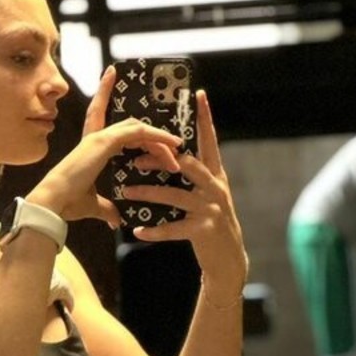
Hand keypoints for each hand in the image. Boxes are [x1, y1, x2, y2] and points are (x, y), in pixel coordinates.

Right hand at [26, 67, 183, 226]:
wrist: (56, 202)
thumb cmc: (68, 202)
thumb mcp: (95, 205)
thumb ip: (108, 209)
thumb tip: (116, 220)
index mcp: (91, 148)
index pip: (100, 114)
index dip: (104, 93)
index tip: (110, 74)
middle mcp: (96, 138)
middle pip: (131, 127)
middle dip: (153, 136)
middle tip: (174, 147)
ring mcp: (100, 137)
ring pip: (138, 128)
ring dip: (160, 139)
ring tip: (178, 149)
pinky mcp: (104, 142)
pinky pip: (138, 132)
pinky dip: (156, 136)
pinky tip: (172, 144)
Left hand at [116, 90, 247, 294]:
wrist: (228, 260)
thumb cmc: (212, 224)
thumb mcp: (208, 196)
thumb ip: (194, 178)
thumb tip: (172, 157)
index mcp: (215, 175)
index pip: (209, 141)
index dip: (205, 118)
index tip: (198, 94)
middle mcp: (215, 188)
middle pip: (187, 164)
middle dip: (160, 159)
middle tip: (135, 157)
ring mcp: (210, 209)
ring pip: (175, 195)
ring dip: (148, 192)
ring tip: (127, 191)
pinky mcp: (203, 230)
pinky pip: (173, 228)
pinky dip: (154, 230)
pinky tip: (138, 230)